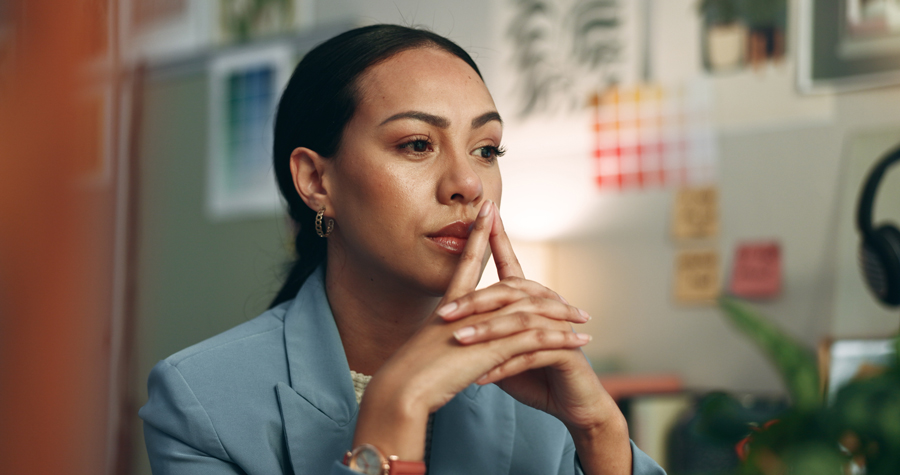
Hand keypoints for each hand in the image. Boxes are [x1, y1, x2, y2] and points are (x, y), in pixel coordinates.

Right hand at [352, 200, 591, 459]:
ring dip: (561, 315)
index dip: (479, 236)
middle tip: (567, 295)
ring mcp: (484, 326)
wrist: (401, 388)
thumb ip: (436, 339)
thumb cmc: (407, 376)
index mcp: (449, 306)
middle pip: (511, 285)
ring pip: (531, 311)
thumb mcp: (424, 349)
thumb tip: (440, 340)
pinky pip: (537, 338)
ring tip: (584, 319)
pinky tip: (580, 342)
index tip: (487, 211)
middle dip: (543, 291)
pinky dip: (561, 339)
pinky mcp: (495, 346)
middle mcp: (468, 309)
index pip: (466, 263)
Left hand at [435, 209, 631, 474]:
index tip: (485, 211)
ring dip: (487, 333)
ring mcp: (559, 328)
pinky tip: (482, 377)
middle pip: (509, 292)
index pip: (511, 264)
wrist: (574, 405)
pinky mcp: (568, 351)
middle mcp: (546, 308)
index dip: (499, 237)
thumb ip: (484, 336)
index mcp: (529, 303)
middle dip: (475, 301)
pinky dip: (505, 366)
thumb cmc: (537, 377)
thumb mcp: (502, 354)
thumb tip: (451, 328)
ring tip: (459, 343)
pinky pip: (531, 354)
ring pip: (519, 322)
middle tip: (444, 312)